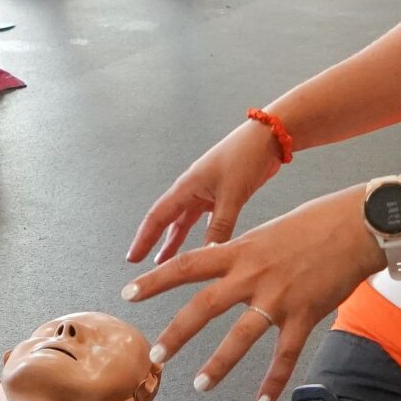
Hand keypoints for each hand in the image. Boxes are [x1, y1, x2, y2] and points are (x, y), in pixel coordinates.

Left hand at [121, 188, 380, 400]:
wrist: (360, 225)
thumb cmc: (318, 222)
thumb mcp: (269, 230)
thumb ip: (245, 250)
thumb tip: (227, 259)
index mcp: (241, 249)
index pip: (187, 265)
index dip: (155, 279)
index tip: (129, 292)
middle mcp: (253, 274)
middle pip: (203, 307)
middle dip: (177, 333)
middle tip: (157, 355)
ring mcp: (278, 296)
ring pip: (240, 337)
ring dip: (218, 364)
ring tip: (200, 385)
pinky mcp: (304, 314)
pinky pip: (284, 355)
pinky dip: (273, 381)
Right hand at [130, 119, 283, 263]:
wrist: (267, 139)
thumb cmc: (245, 157)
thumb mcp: (231, 195)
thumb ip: (220, 226)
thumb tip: (208, 254)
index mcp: (187, 186)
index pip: (157, 216)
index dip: (144, 238)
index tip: (133, 257)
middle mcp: (192, 190)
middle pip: (167, 220)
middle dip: (154, 241)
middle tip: (142, 261)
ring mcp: (206, 192)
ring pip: (185, 221)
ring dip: (175, 240)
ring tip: (166, 260)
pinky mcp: (222, 195)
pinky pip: (204, 220)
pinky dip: (201, 234)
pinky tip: (202, 245)